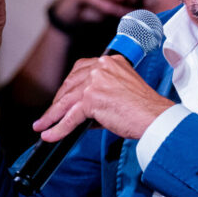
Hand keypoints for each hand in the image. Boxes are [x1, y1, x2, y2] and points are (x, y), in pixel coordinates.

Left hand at [33, 54, 173, 140]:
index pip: (80, 70)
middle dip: (58, 102)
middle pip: (70, 85)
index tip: (62, 97)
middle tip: (50, 115)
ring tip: (43, 126)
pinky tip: (51, 135)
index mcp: (110, 61)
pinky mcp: (91, 99)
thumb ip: (102, 92)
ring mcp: (95, 82)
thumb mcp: (123, 89)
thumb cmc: (145, 107)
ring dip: (52, 116)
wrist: (155, 117)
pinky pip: (70, 117)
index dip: (68, 86)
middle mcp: (101, 67)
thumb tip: (82, 110)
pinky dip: (59, 128)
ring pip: (66, 101)